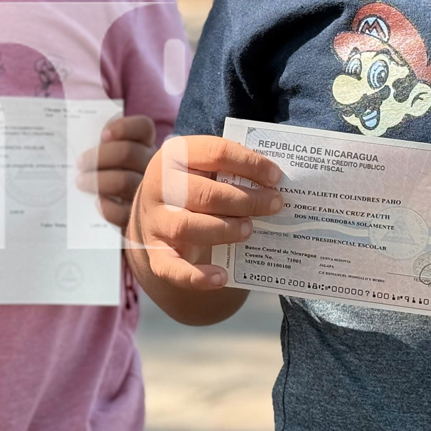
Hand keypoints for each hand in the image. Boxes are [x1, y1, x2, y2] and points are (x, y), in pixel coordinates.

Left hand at [75, 114, 157, 227]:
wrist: (122, 218)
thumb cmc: (109, 176)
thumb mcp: (109, 157)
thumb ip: (102, 147)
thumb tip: (80, 141)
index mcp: (144, 145)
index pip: (143, 127)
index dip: (123, 127)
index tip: (102, 135)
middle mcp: (150, 165)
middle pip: (128, 152)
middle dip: (100, 156)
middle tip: (80, 163)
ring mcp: (147, 191)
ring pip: (125, 181)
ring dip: (98, 181)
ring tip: (81, 182)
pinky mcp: (139, 217)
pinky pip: (124, 212)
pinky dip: (108, 207)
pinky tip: (97, 203)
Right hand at [126, 135, 282, 289]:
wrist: (154, 209)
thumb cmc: (193, 183)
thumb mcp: (206, 166)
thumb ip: (233, 169)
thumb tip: (274, 183)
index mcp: (176, 154)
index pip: (216, 152)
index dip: (249, 164)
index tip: (276, 177)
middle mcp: (159, 185)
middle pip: (203, 193)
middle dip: (244, 201)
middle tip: (273, 205)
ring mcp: (154, 220)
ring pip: (186, 227)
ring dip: (224, 230)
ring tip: (249, 230)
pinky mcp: (154, 252)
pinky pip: (171, 268)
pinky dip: (196, 276)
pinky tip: (221, 278)